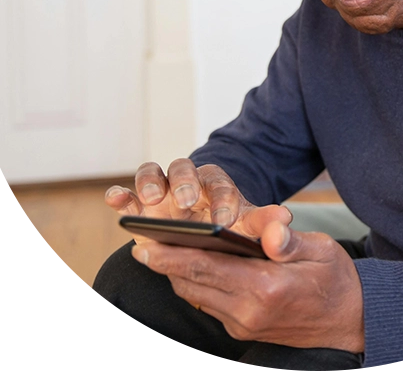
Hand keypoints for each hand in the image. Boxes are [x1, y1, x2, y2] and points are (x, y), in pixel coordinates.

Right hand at [105, 159, 291, 242]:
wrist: (205, 235)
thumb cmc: (227, 229)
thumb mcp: (247, 226)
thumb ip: (266, 223)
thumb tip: (286, 220)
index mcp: (215, 183)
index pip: (219, 183)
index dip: (222, 199)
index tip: (225, 220)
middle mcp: (186, 181)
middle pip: (183, 168)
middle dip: (184, 183)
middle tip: (188, 202)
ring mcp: (160, 192)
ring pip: (151, 173)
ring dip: (150, 182)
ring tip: (152, 201)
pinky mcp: (138, 206)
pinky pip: (126, 194)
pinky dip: (119, 194)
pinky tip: (116, 199)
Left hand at [131, 221, 364, 353]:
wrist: (350, 323)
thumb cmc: (336, 279)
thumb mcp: (321, 251)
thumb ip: (289, 241)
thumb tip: (271, 230)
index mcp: (267, 287)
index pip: (208, 268)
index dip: (173, 256)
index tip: (145, 244)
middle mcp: (249, 311)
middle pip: (193, 284)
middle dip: (164, 264)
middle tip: (139, 243)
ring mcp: (244, 324)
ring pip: (196, 296)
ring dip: (175, 275)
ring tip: (155, 251)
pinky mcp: (243, 329)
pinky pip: (208, 304)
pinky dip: (193, 284)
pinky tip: (186, 267)